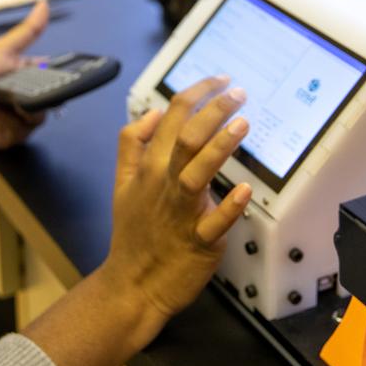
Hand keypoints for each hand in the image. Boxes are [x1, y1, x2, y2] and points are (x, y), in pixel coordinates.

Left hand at [0, 0, 50, 148]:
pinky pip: (17, 130)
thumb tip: (44, 3)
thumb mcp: (0, 50)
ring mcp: (19, 119)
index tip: (57, 76)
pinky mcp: (10, 136)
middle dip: (31, 97)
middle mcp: (27, 99)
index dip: (60, 79)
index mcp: (28, 76)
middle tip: (15, 90)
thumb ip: (27, 31)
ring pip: (34, 118)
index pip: (54, 79)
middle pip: (48, 103)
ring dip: (8, 107)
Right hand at [97, 76, 250, 333]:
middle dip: (213, 110)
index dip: (196, 93)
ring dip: (219, 148)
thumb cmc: (134, 232)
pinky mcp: (199, 242)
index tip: (219, 80)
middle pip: (185, 138)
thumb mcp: (121, 182)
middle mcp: (163, 185)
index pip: (170, 118)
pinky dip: (228, 207)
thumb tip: (154, 112)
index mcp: (148, 168)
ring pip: (196, 173)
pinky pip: (215, 223)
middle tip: (238, 93)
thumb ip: (131, 144)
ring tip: (242, 124)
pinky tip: (244, 191)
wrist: (133, 285)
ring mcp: (181, 213)